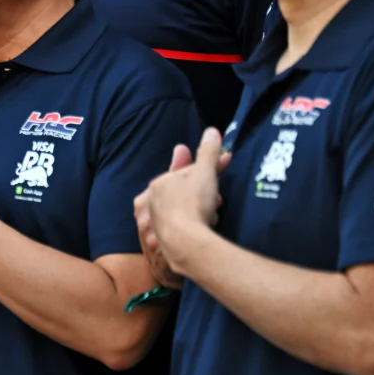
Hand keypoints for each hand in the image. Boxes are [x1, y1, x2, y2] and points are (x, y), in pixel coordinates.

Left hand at [134, 139, 213, 289]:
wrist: (185, 243)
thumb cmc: (194, 204)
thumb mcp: (205, 172)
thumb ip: (208, 152)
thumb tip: (212, 131)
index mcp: (158, 183)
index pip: (187, 174)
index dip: (208, 173)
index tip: (222, 173)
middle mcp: (151, 203)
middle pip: (184, 194)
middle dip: (204, 195)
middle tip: (217, 200)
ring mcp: (154, 224)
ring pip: (183, 212)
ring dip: (200, 212)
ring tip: (212, 218)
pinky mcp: (161, 243)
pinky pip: (181, 230)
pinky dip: (193, 227)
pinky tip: (202, 231)